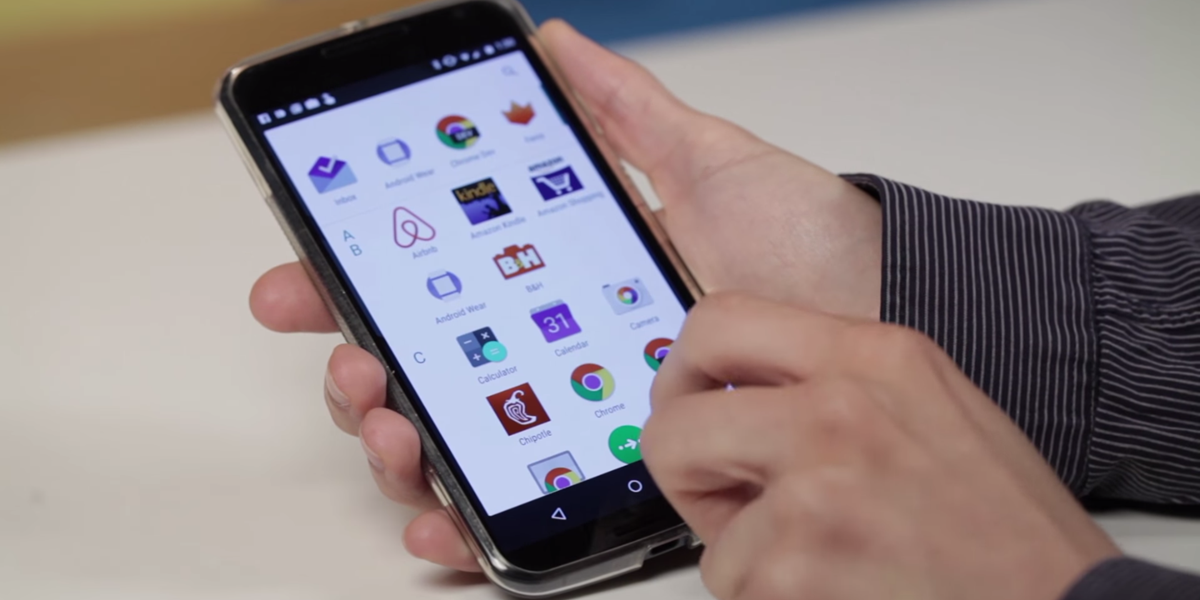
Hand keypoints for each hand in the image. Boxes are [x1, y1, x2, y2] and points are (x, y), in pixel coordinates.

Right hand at [249, 20, 880, 570]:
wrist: (892, 323)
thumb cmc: (809, 252)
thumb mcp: (710, 166)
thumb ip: (627, 114)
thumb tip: (555, 45)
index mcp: (556, 289)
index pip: (432, 293)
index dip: (352, 286)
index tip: (297, 276)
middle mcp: (556, 362)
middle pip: (420, 377)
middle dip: (355, 370)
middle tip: (351, 354)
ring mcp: (579, 427)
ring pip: (449, 449)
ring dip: (390, 442)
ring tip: (389, 418)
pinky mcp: (614, 485)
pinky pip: (516, 516)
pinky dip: (459, 519)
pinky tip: (436, 507)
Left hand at [645, 293, 1118, 599]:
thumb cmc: (1004, 521)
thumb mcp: (928, 403)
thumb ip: (832, 381)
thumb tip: (737, 390)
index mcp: (874, 353)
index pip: (719, 322)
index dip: (683, 372)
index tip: (689, 404)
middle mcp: (840, 404)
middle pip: (675, 422)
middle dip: (685, 469)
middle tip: (726, 498)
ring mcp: (817, 484)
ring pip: (699, 512)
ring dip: (741, 545)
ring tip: (815, 554)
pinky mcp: (798, 561)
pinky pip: (732, 577)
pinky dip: (768, 593)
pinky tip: (834, 587)